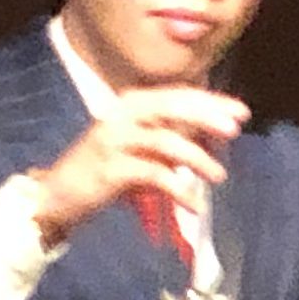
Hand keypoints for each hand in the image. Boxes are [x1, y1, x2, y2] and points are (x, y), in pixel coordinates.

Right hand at [24, 88, 247, 247]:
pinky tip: (193, 203)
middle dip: (207, 118)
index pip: (177, 96)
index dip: (211, 102)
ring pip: (165, 141)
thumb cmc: (105, 171)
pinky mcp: (109, 169)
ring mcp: (113, 140)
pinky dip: (178, 189)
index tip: (242, 113)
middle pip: (172, 108)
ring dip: (197, 158)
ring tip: (218, 176)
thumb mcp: (142, 147)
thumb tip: (215, 133)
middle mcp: (120, 115)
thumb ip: (173, 137)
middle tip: (234, 131)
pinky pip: (153, 175)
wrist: (57, 195)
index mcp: (130, 104)